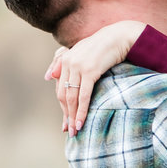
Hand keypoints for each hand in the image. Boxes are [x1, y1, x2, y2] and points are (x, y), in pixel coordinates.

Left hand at [46, 20, 143, 134]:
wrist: (119, 37)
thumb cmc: (103, 46)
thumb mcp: (81, 53)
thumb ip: (63, 62)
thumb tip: (47, 77)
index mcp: (64, 59)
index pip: (60, 89)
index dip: (62, 107)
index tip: (65, 123)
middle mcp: (68, 62)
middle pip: (63, 95)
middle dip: (66, 115)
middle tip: (69, 131)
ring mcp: (78, 67)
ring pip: (71, 97)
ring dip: (72, 116)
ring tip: (75, 131)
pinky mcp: (89, 71)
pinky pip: (83, 95)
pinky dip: (81, 110)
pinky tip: (81, 121)